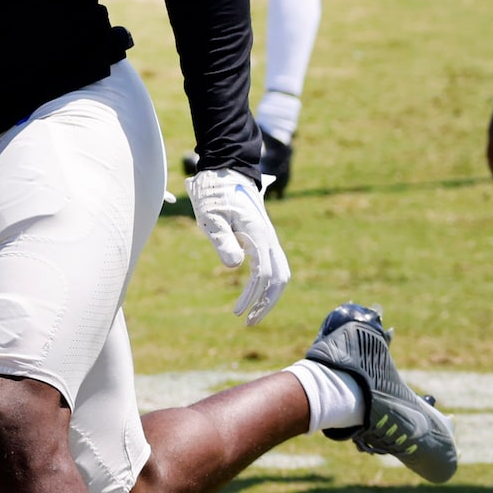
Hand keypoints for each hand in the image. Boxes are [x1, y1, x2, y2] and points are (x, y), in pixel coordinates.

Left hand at [186, 167, 290, 323]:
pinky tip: (252, 293)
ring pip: (281, 273)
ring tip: (251, 314)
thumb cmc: (214, 193)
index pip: (264, 274)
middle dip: (267, 303)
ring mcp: (269, 238)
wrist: (226, 170)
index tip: (237, 313)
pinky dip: (267, 284)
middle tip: (249, 322)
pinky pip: (274, 266)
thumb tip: (235, 267)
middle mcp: (269, 238)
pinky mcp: (264, 238)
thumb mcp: (211, 216)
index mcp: (258, 234)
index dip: (253, 296)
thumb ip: (222, 240)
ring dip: (269, 296)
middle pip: (281, 278)